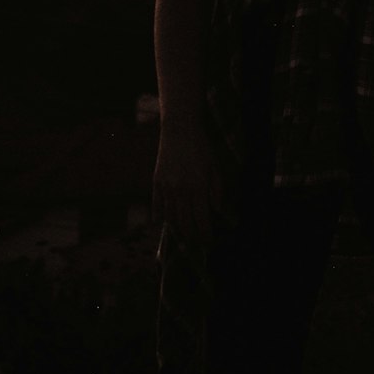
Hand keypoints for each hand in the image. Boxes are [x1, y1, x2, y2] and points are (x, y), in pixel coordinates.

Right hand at [152, 117, 225, 244]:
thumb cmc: (202, 147)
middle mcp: (181, 190)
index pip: (202, 220)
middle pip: (185, 223)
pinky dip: (159, 217)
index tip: (209, 243)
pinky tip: (162, 223)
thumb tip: (217, 211)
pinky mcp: (156, 182)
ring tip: (183, 238)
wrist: (179, 129)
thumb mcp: (215, 166)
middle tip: (197, 245)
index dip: (206, 235)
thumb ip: (217, 190)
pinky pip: (157, 205)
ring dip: (177, 231)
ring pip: (170, 217)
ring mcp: (167, 187)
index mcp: (199, 187)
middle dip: (192, 238)